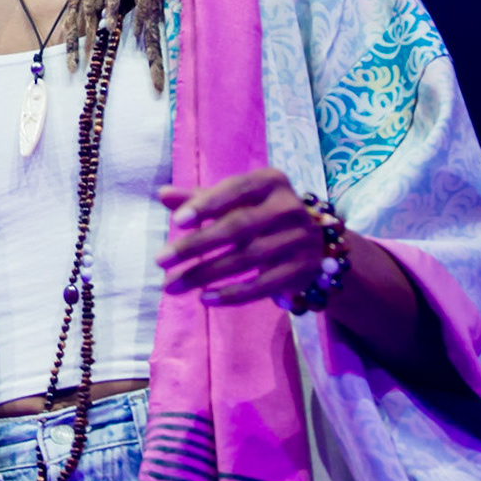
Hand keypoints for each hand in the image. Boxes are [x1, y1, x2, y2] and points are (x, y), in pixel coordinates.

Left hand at [154, 168, 329, 306]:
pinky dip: (232, 294)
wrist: (319, 243)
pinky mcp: (302, 271)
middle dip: (196, 245)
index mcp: (271, 182)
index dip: (206, 205)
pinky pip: (262, 285)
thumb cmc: (264, 215)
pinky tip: (204, 298)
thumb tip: (163, 194)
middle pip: (237, 227)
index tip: (176, 222)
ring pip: (246, 259)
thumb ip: (201, 199)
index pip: (235, 190)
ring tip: (172, 286)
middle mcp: (290, 207)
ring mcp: (300, 240)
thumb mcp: (237, 200)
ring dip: (205, 274)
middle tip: (161, 260)